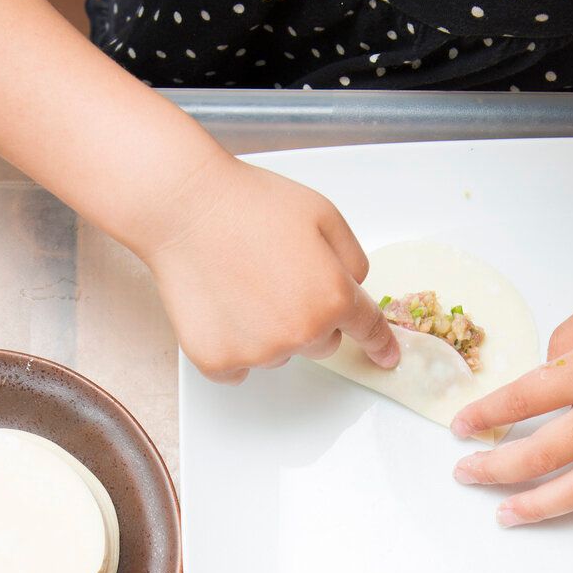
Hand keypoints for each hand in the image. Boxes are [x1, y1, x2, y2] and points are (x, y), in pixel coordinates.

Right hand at [139, 155, 397, 382]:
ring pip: (279, 353)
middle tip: (276, 277)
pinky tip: (221, 306)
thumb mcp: (324, 215)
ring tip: (241, 283)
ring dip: (269, 330)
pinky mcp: (218, 361)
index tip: (387, 359)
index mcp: (333, 297)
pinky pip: (239, 367)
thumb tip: (353, 287)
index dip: (380, 345)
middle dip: (309, 317)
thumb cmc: (251, 205)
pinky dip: (234, 343)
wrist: (185, 207)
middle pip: (322, 343)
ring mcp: (258, 352)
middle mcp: (300, 333)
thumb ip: (351, 259)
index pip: (367, 330)